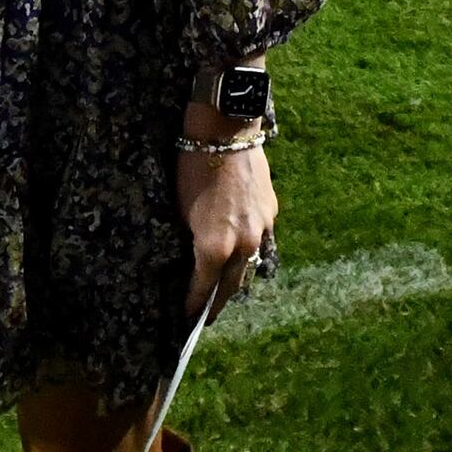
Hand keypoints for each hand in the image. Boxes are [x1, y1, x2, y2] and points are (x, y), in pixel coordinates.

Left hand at [179, 103, 276, 324]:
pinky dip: (249, 250)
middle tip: (207, 316)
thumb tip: (192, 259)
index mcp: (215, 247)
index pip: (203, 289)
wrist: (225, 131)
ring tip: (224, 289)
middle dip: (218, 302)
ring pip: (250, 264)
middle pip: (232, 286)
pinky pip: (261, 240)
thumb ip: (190, 241)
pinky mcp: (271, 212)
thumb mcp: (180, 210)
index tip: (186, 320)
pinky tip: (241, 252)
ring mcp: (262, 228)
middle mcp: (243, 245)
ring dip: (237, 278)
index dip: (193, 306)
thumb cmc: (192, 168)